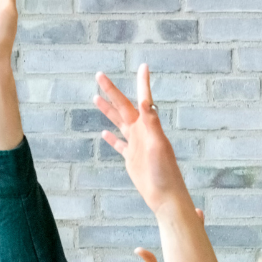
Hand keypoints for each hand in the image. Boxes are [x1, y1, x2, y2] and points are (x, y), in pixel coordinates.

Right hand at [95, 64, 193, 218]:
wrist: (165, 196)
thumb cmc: (165, 172)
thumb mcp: (158, 145)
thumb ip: (152, 123)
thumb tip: (145, 101)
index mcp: (149, 127)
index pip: (143, 99)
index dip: (142, 82)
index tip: (143, 66)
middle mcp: (142, 132)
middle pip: (123, 106)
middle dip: (111, 91)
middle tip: (99, 74)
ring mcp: (136, 145)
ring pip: (118, 122)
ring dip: (108, 110)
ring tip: (95, 97)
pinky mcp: (131, 159)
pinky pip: (119, 145)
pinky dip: (111, 138)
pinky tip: (103, 133)